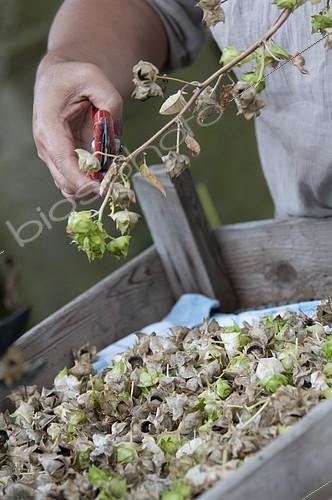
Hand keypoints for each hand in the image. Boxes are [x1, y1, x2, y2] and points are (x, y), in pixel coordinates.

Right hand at [33, 54, 122, 199]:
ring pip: (69, 186)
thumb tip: (116, 129)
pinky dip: (89, 183)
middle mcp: (47, 145)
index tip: (100, 188)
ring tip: (110, 178)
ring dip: (90, 187)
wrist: (58, 79)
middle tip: (113, 183)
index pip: (63, 160)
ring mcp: (53, 156)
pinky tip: (104, 175)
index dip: (81, 179)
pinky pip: (74, 180)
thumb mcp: (94, 78)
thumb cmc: (73, 77)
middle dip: (89, 187)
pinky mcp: (62, 160)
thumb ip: (110, 100)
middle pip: (65, 180)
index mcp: (49, 125)